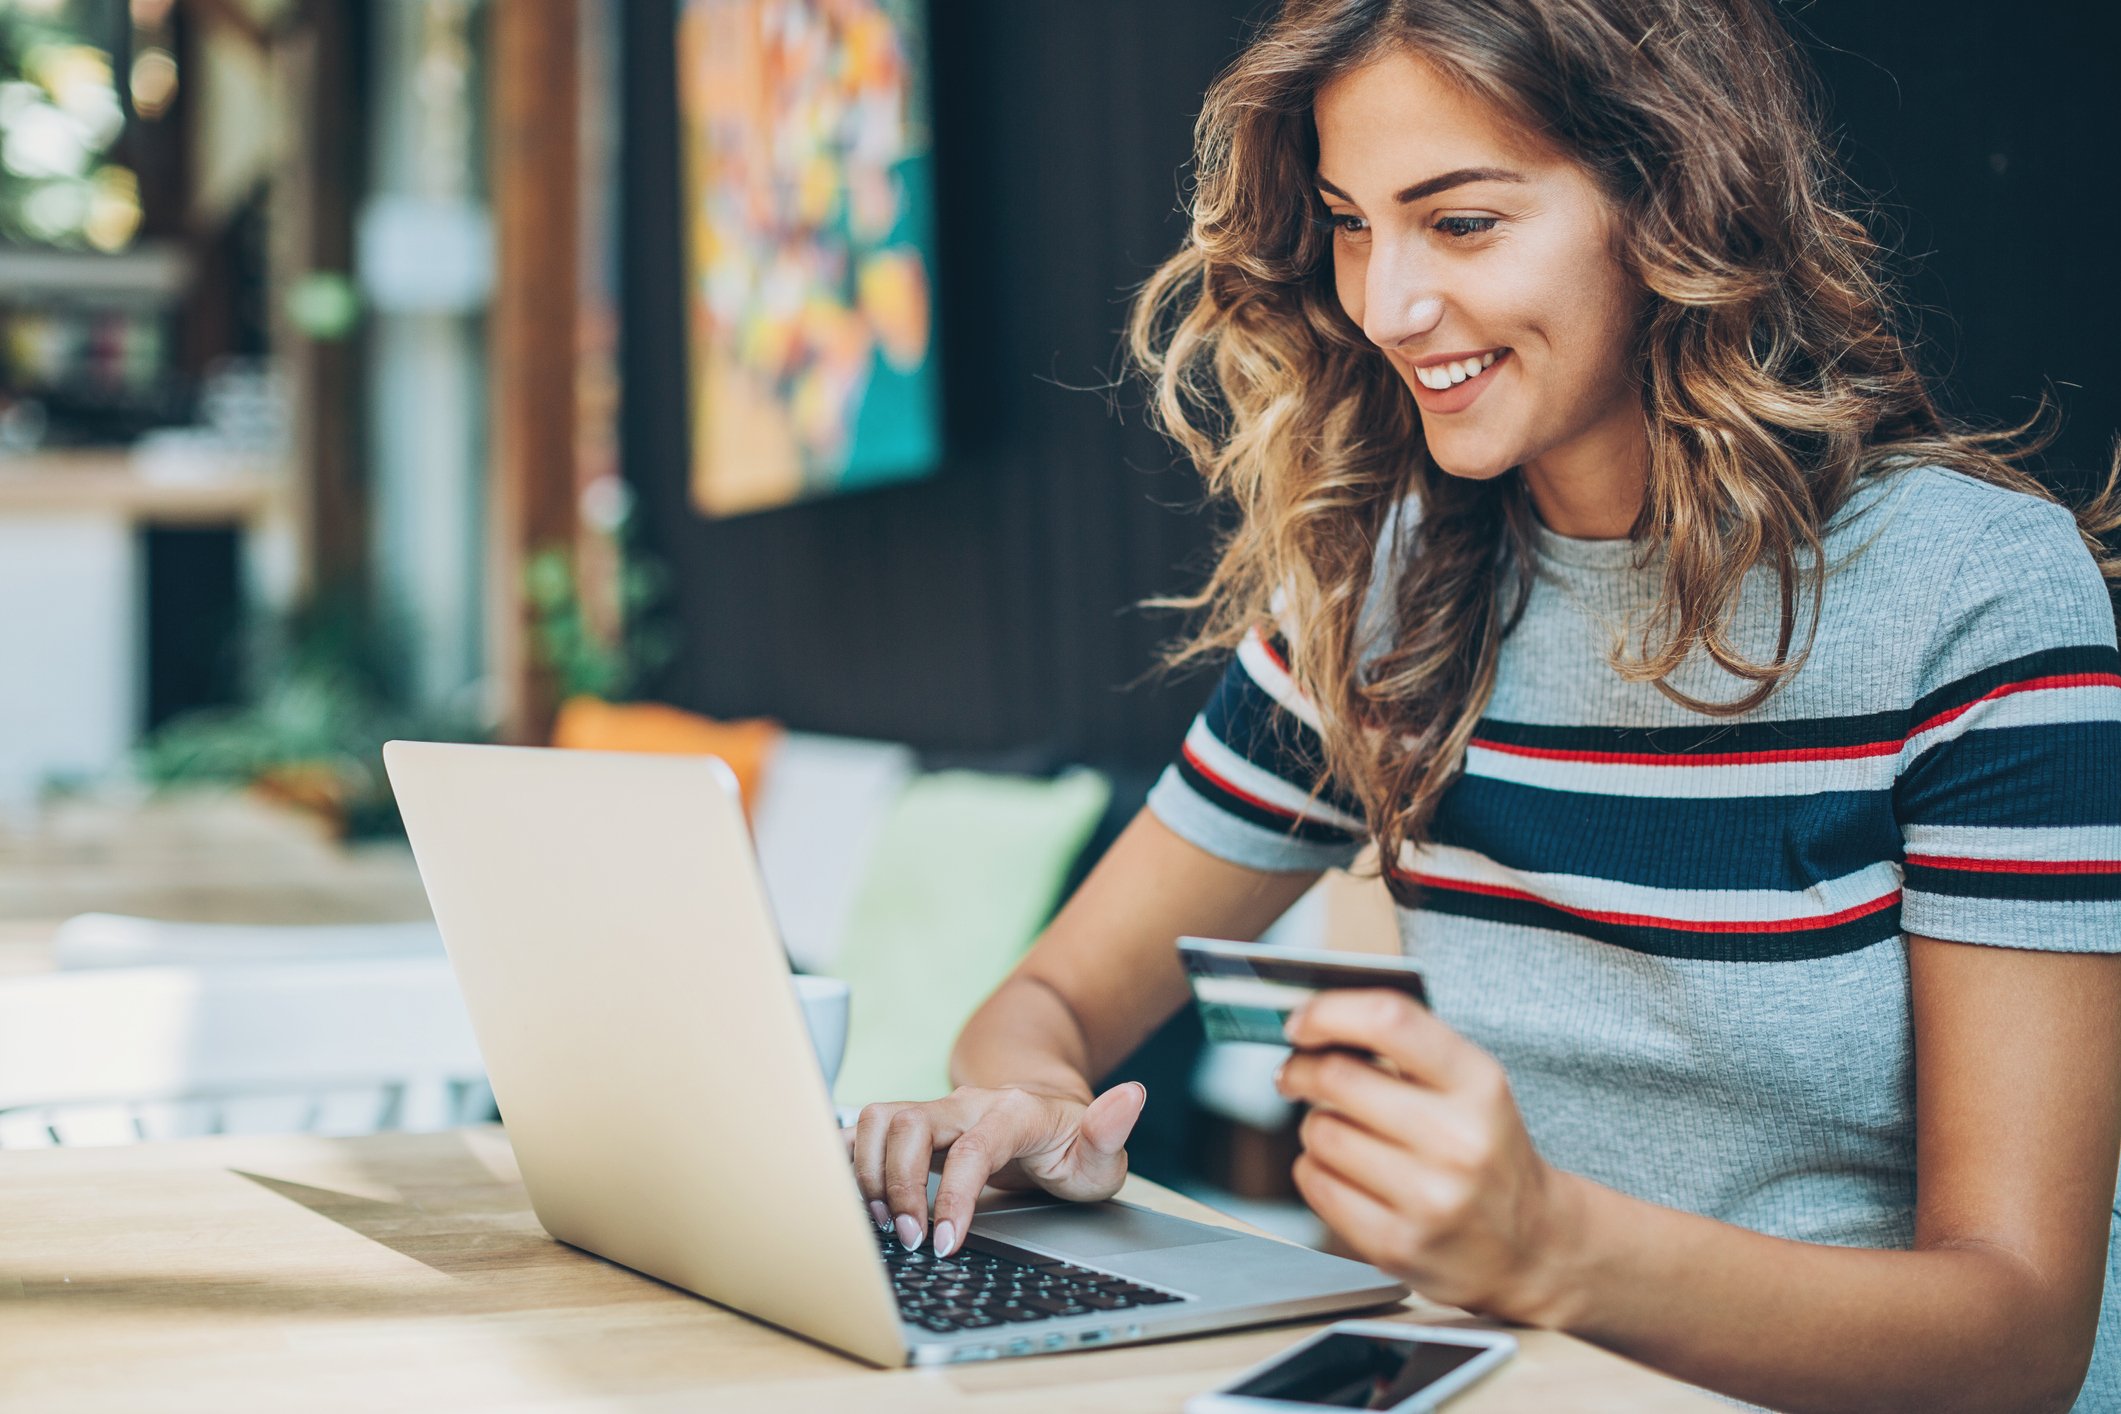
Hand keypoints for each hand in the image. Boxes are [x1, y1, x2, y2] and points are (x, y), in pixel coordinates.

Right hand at [843, 1081, 1147, 1257]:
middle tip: (910, 1240)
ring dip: (869, 1172)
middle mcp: (967, 1103)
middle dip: (898, 1186)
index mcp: (1013, 1113)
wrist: (1046, 1114)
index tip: (947, 1245)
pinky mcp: (911, 1123)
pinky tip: (849, 1195)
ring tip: (882, 1223)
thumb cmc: (1071, 1144)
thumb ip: (1111, 1130)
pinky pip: (865, 1127)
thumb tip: (1132, 1096)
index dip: (953, 1197)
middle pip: (910, 1124)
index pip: (972, 1149)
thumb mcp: (1101, 1152)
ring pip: (879, 1118)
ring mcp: (935, 1110)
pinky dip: (848, 1157)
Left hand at [1275, 989, 1573, 1323]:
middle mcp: (1459, 1141)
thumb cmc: (1484, 1148)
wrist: (1530, 1244)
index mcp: (1479, 1085)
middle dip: (1302, 1069)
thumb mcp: (1471, 1086)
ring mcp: (1429, 1199)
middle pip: (1338, 1078)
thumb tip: (1315, 1018)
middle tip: (1295, 1073)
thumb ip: (1405, 1045)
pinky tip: (1343, 1171)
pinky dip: (1315, 1169)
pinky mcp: (1398, 1245)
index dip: (1330, 1012)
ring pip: (1320, 1132)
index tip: (1300, 1022)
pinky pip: (1316, 1183)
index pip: (1391, 1022)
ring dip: (1315, 1125)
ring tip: (1342, 1131)